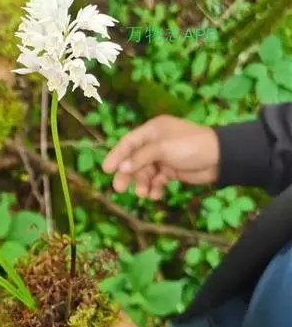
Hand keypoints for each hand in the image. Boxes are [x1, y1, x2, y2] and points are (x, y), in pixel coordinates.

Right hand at [102, 115, 219, 199]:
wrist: (220, 158)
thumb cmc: (190, 146)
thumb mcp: (162, 149)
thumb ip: (140, 158)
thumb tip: (121, 168)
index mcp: (152, 130)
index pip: (128, 142)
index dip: (116, 155)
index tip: (106, 170)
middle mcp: (156, 143)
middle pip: (135, 159)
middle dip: (128, 174)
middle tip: (119, 189)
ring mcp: (164, 157)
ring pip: (145, 172)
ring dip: (143, 183)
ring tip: (144, 194)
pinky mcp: (172, 170)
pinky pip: (157, 179)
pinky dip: (155, 187)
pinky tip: (156, 195)